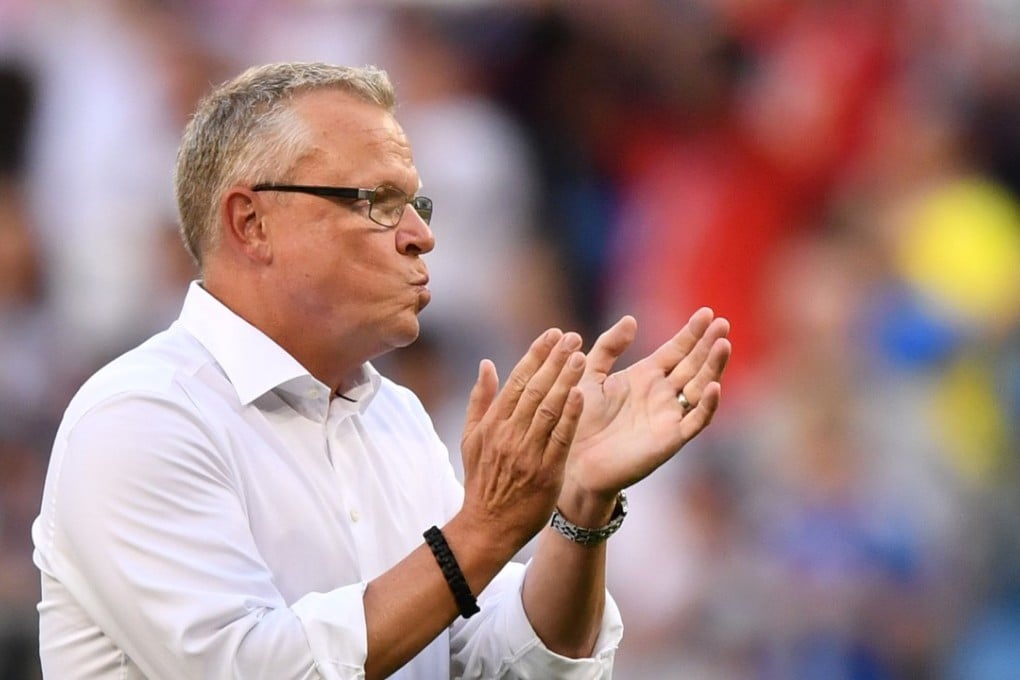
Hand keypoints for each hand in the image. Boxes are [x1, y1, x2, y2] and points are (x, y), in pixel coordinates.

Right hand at [458, 329, 587, 551]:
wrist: (487, 526)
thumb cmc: (482, 480)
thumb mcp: (471, 439)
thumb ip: (479, 400)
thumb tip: (485, 364)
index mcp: (492, 424)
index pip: (517, 380)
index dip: (536, 355)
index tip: (552, 335)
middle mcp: (509, 434)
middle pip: (535, 389)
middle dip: (555, 360)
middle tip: (572, 336)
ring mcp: (527, 453)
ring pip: (549, 409)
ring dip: (565, 379)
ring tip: (581, 355)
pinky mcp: (546, 472)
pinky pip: (560, 438)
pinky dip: (570, 415)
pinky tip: (581, 393)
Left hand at [562, 308, 731, 509]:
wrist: (571, 459)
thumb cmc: (578, 418)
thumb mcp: (589, 374)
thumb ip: (608, 347)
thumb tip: (632, 319)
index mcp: (645, 377)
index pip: (676, 351)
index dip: (692, 333)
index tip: (706, 313)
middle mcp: (662, 394)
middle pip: (693, 365)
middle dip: (708, 344)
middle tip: (722, 322)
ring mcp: (668, 416)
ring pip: (699, 388)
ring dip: (713, 367)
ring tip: (723, 344)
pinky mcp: (670, 438)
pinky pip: (695, 421)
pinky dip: (706, 405)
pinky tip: (714, 386)